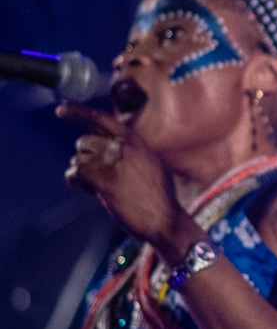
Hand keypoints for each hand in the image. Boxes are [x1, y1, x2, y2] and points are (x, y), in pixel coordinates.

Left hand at [57, 103, 195, 256]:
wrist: (163, 217)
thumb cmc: (157, 196)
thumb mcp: (149, 163)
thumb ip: (128, 150)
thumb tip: (101, 143)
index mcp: (136, 142)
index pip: (103, 119)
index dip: (79, 112)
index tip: (61, 111)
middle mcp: (124, 147)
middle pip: (85, 141)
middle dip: (85, 157)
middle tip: (94, 173)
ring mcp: (113, 162)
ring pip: (79, 158)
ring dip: (82, 172)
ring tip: (96, 184)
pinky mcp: (104, 179)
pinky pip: (77, 172)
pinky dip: (77, 182)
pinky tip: (89, 190)